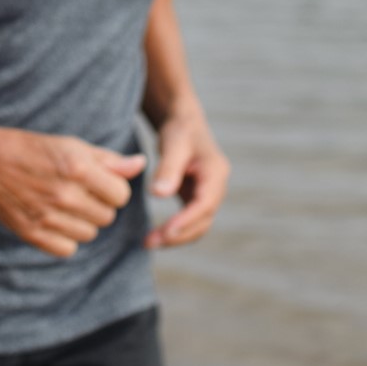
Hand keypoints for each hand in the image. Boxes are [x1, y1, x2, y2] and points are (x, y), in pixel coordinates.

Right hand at [0, 128, 147, 257]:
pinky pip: (68, 249)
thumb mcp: (73, 146)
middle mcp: (65, 194)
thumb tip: (140, 164)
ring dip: (83, 222)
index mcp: (78, 168)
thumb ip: (109, 160)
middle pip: (107, 216)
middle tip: (78, 192)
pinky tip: (54, 220)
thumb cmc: (35, 150)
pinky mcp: (33, 234)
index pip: (121, 195)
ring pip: (90, 234)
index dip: (113, 188)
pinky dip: (65, 238)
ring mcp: (48, 217)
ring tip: (64, 204)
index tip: (98, 182)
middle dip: (98, 205)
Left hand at [144, 107, 227, 248]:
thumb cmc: (179, 130)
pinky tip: (156, 236)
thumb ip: (167, 169)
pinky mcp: (197, 199)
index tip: (166, 232)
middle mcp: (216, 187)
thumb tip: (158, 195)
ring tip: (149, 242)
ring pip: (198, 225)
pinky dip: (176, 231)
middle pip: (203, 220)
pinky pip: (190, 221)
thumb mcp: (173, 144)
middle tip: (150, 242)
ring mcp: (208, 195)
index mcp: (216, 173)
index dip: (186, 220)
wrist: (183, 123)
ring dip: (176, 237)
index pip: (205, 204)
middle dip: (179, 234)